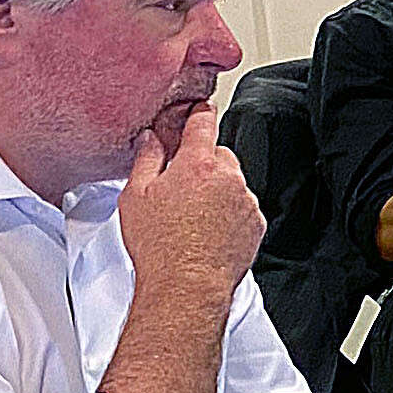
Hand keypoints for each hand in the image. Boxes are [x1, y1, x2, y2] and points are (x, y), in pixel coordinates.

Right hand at [118, 102, 264, 300]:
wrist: (187, 284)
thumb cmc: (159, 244)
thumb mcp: (136, 194)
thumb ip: (146, 159)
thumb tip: (151, 139)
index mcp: (198, 164)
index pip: (203, 124)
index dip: (199, 113)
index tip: (200, 109)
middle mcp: (230, 178)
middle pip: (219, 155)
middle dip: (202, 163)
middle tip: (179, 185)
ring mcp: (247, 202)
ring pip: (233, 183)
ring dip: (217, 190)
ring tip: (191, 216)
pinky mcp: (256, 224)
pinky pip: (243, 207)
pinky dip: (229, 212)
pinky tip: (207, 229)